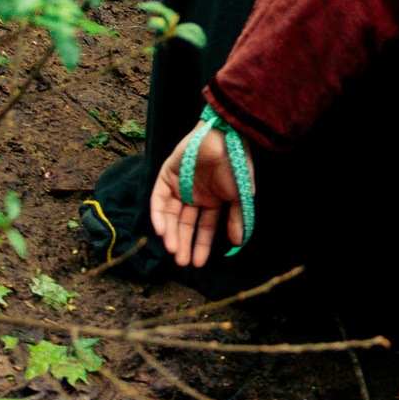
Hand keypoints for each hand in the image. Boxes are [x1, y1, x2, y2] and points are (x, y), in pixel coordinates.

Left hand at [148, 122, 245, 267]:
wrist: (225, 136)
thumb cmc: (237, 164)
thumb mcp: (241, 195)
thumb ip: (237, 217)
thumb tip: (237, 242)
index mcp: (214, 200)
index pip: (204, 227)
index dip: (201, 245)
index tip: (199, 263)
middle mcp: (195, 195)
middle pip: (185, 224)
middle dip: (184, 243)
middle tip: (182, 262)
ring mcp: (179, 186)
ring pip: (170, 214)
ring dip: (170, 233)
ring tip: (173, 250)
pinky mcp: (166, 175)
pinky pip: (158, 198)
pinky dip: (157, 214)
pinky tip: (161, 230)